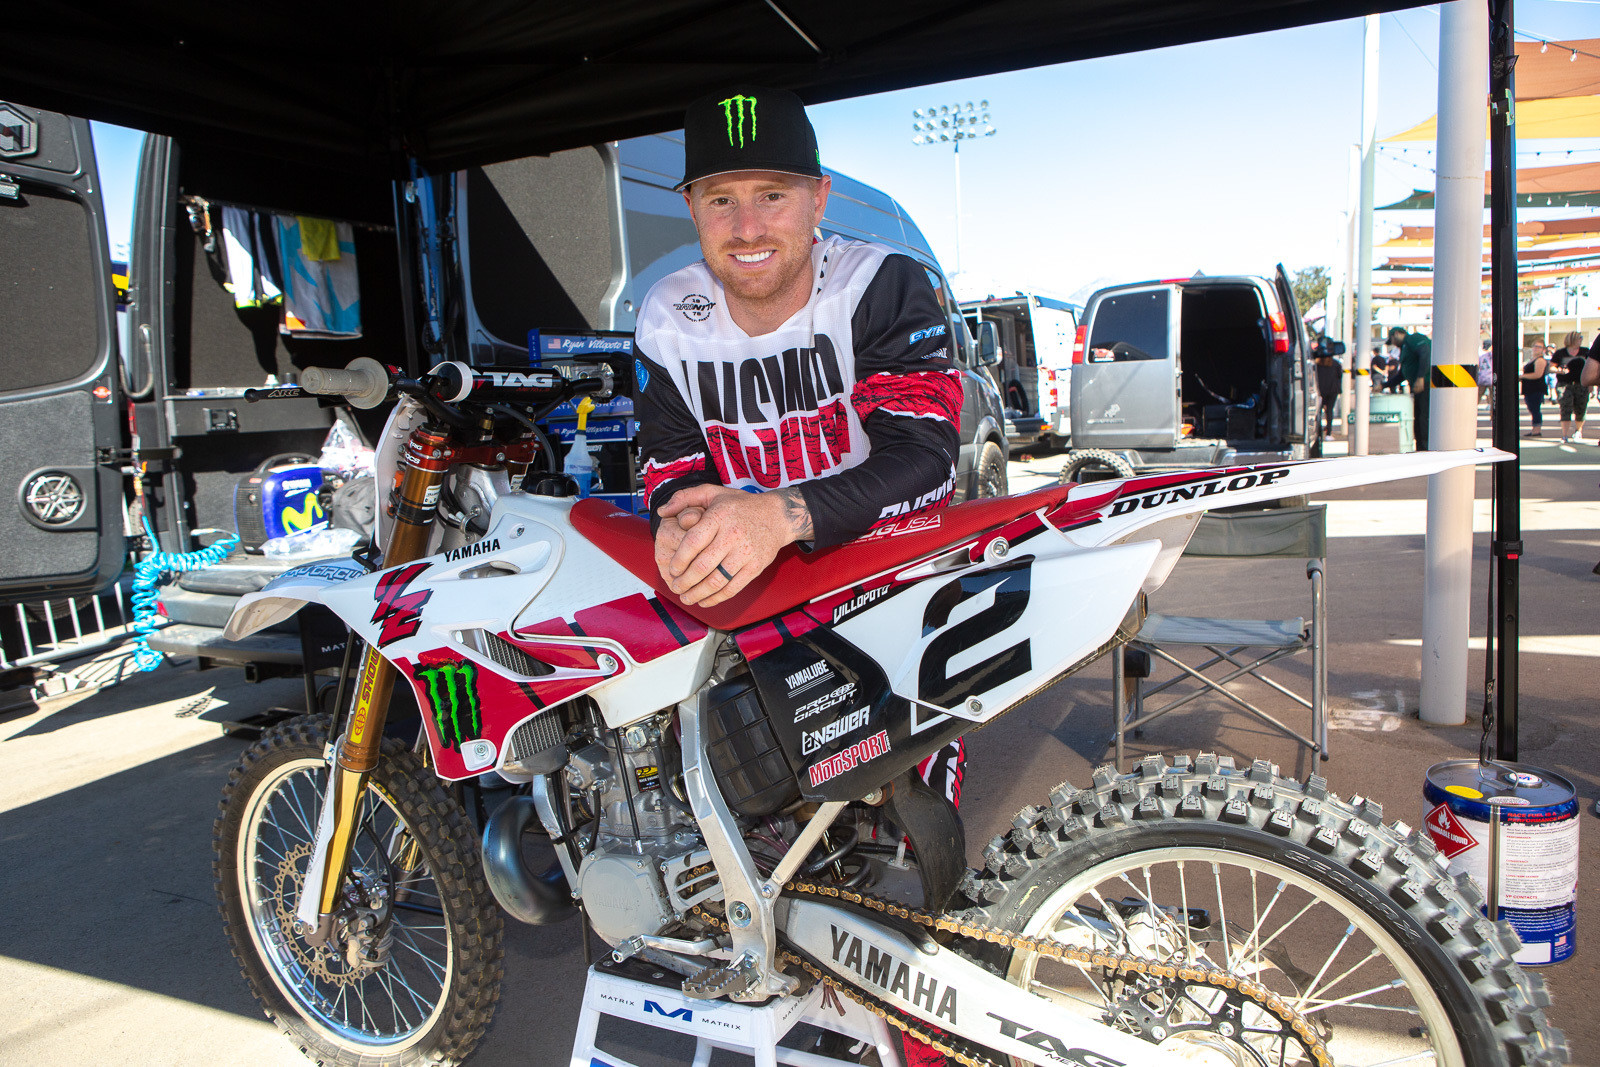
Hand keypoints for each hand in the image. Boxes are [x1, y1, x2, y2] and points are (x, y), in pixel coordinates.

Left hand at [655, 485, 810, 606]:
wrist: (777, 516)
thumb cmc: (740, 505)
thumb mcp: (713, 492)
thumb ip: (685, 498)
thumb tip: (662, 512)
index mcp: (719, 517)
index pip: (693, 542)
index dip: (679, 560)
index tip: (672, 569)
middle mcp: (733, 535)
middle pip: (703, 566)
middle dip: (684, 581)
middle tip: (675, 586)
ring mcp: (746, 553)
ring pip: (716, 581)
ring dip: (697, 593)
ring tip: (686, 598)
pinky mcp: (756, 567)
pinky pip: (733, 588)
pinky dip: (716, 598)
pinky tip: (704, 601)